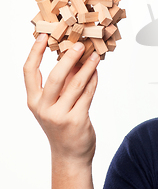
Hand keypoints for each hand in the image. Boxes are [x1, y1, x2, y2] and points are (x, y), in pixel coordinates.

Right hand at [23, 34, 98, 165]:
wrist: (69, 154)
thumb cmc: (62, 123)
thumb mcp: (55, 102)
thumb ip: (62, 81)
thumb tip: (72, 55)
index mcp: (34, 100)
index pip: (29, 72)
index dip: (34, 52)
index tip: (43, 35)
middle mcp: (43, 108)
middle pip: (55, 76)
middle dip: (69, 58)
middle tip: (80, 44)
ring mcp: (60, 115)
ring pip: (76, 84)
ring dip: (87, 67)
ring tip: (95, 55)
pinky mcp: (77, 120)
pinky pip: (88, 94)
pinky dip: (93, 80)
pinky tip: (96, 71)